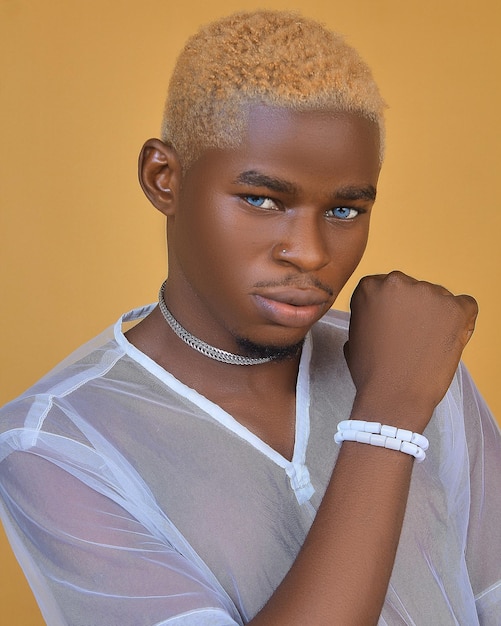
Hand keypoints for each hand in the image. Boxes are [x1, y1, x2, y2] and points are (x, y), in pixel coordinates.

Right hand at [345, 271, 477, 431]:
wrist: (393, 397)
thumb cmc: (371, 371)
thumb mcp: (355, 334)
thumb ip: (369, 314)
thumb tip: (383, 313)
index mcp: (370, 287)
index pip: (387, 287)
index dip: (392, 309)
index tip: (393, 326)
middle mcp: (398, 282)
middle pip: (413, 290)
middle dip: (414, 310)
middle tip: (411, 337)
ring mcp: (429, 293)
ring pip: (438, 299)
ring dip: (435, 317)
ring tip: (427, 346)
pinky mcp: (456, 308)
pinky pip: (466, 306)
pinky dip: (462, 321)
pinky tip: (448, 339)